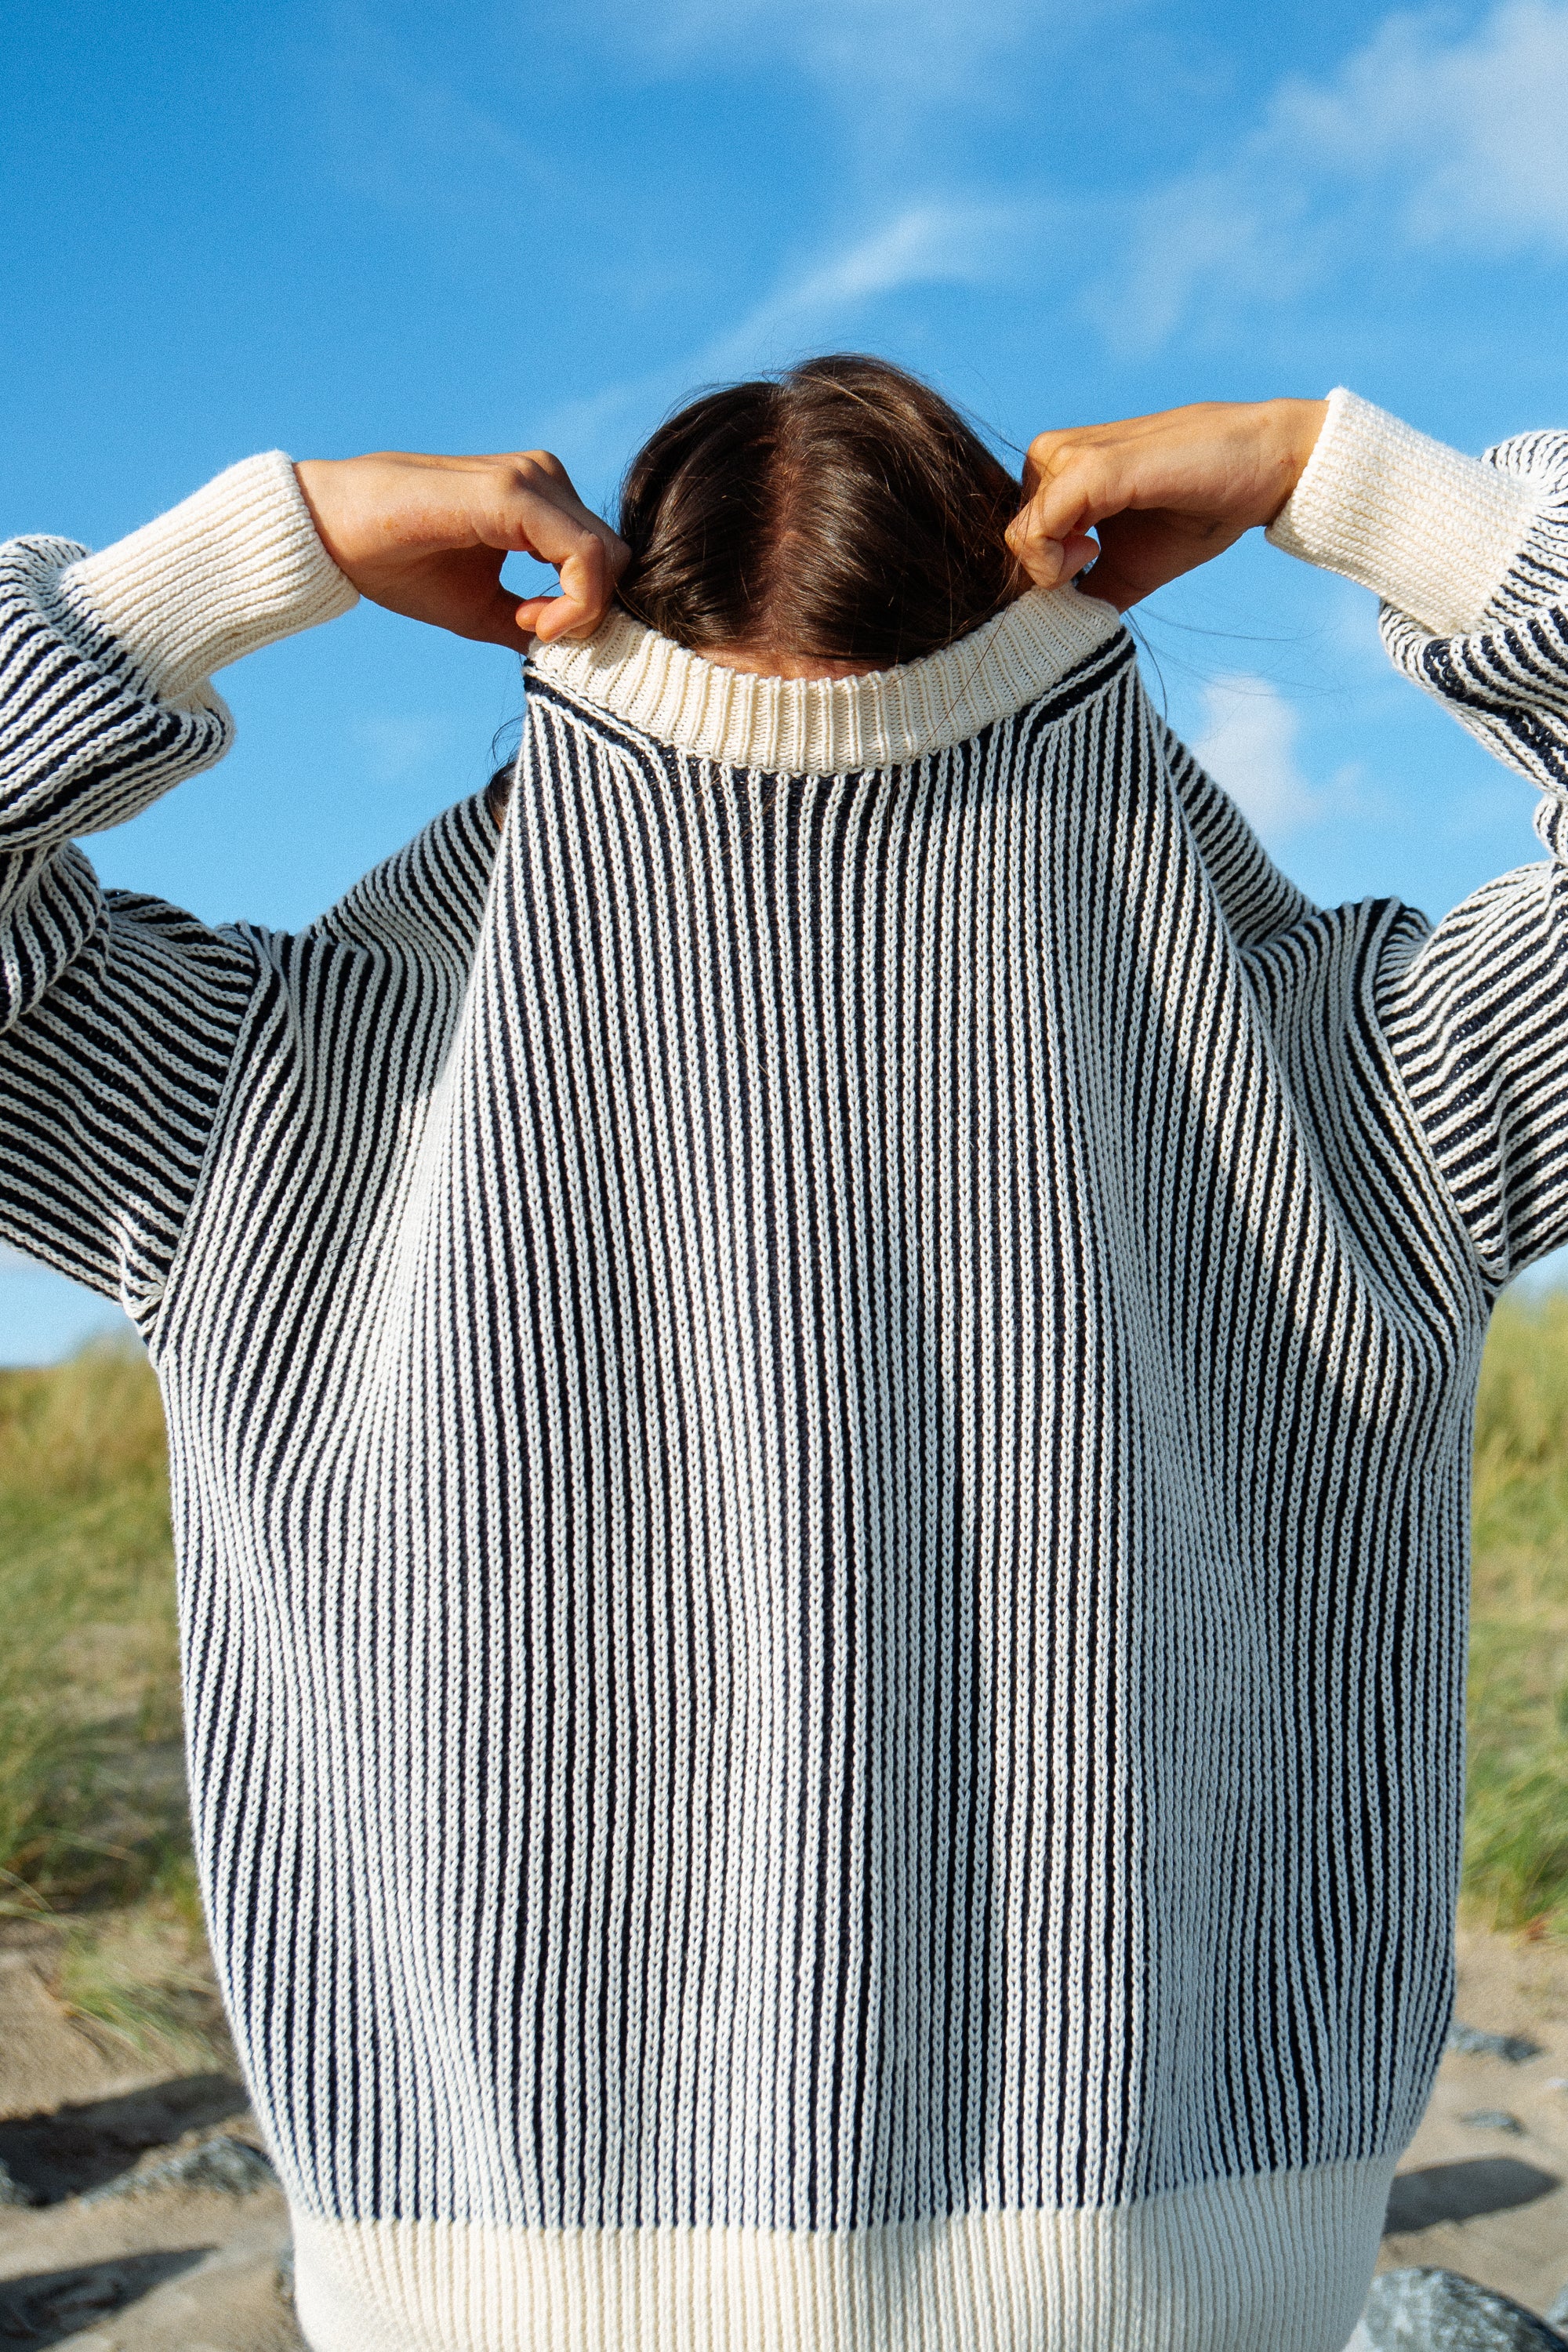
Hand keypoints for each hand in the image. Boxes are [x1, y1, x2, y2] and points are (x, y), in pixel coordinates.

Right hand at [293, 449, 628, 647]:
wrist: (333, 533)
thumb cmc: (399, 565)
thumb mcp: (481, 607)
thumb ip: (533, 622)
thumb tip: (575, 650)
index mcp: (539, 499)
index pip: (603, 558)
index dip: (590, 610)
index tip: (538, 634)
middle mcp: (543, 478)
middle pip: (616, 557)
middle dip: (592, 612)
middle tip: (535, 633)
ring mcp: (531, 479)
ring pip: (608, 555)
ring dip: (584, 609)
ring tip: (530, 626)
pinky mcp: (513, 492)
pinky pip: (583, 553)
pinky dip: (576, 599)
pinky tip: (535, 621)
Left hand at [1005, 398, 1328, 612]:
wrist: (1262, 471)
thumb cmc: (1199, 513)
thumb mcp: (1129, 567)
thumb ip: (1087, 595)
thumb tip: (1052, 642)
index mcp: (1060, 477)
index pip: (1015, 541)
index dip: (1035, 581)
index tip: (1076, 585)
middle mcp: (1055, 458)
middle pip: (1009, 542)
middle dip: (1040, 579)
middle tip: (1087, 571)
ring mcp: (1070, 458)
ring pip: (1016, 536)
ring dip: (1048, 569)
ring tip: (1093, 556)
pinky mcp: (1092, 468)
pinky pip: (1037, 528)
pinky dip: (1054, 561)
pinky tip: (1091, 552)